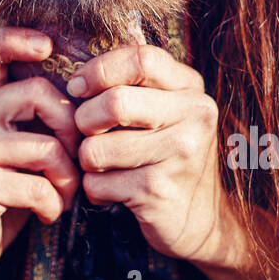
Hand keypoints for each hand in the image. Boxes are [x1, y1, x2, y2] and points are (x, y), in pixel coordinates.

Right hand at [0, 27, 80, 279]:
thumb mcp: (12, 146)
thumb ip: (33, 117)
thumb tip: (90, 92)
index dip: (17, 39)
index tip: (47, 46)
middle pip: (38, 92)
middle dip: (72, 130)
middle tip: (76, 161)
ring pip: (46, 146)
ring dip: (67, 178)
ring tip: (64, 195)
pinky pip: (38, 186)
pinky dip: (54, 205)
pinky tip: (46, 213)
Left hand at [68, 41, 240, 267]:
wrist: (201, 219)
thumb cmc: (168, 155)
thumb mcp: (165, 111)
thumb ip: (133, 86)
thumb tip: (77, 80)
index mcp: (191, 89)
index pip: (141, 60)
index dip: (99, 70)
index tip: (77, 87)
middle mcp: (194, 117)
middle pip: (115, 103)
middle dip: (84, 119)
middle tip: (87, 132)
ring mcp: (180, 155)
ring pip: (97, 148)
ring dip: (87, 159)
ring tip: (103, 165)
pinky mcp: (158, 191)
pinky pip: (97, 182)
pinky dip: (95, 188)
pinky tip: (113, 190)